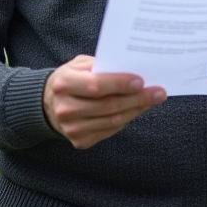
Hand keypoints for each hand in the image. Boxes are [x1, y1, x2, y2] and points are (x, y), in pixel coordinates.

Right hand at [42, 55, 166, 148]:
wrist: (48, 105)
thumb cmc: (70, 79)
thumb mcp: (79, 65)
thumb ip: (100, 65)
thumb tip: (131, 69)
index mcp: (64, 84)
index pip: (97, 85)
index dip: (120, 84)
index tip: (142, 81)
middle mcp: (66, 109)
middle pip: (109, 106)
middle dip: (138, 98)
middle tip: (158, 92)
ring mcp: (72, 128)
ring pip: (113, 121)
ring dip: (137, 110)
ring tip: (153, 100)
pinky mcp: (80, 141)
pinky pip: (110, 131)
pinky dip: (127, 119)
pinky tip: (137, 109)